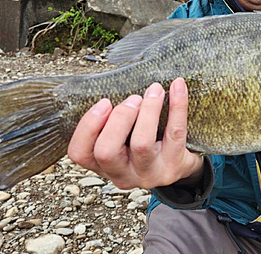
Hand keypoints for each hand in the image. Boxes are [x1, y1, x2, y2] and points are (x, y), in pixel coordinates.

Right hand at [67, 78, 203, 189]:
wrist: (180, 166)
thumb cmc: (148, 146)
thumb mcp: (122, 141)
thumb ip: (111, 122)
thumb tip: (113, 88)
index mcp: (103, 166)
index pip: (80, 153)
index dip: (88, 126)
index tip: (105, 102)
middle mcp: (123, 174)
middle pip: (107, 151)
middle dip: (118, 118)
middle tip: (133, 99)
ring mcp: (149, 173)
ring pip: (141, 144)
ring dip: (147, 111)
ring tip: (154, 91)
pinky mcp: (174, 167)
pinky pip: (175, 133)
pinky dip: (177, 105)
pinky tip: (178, 86)